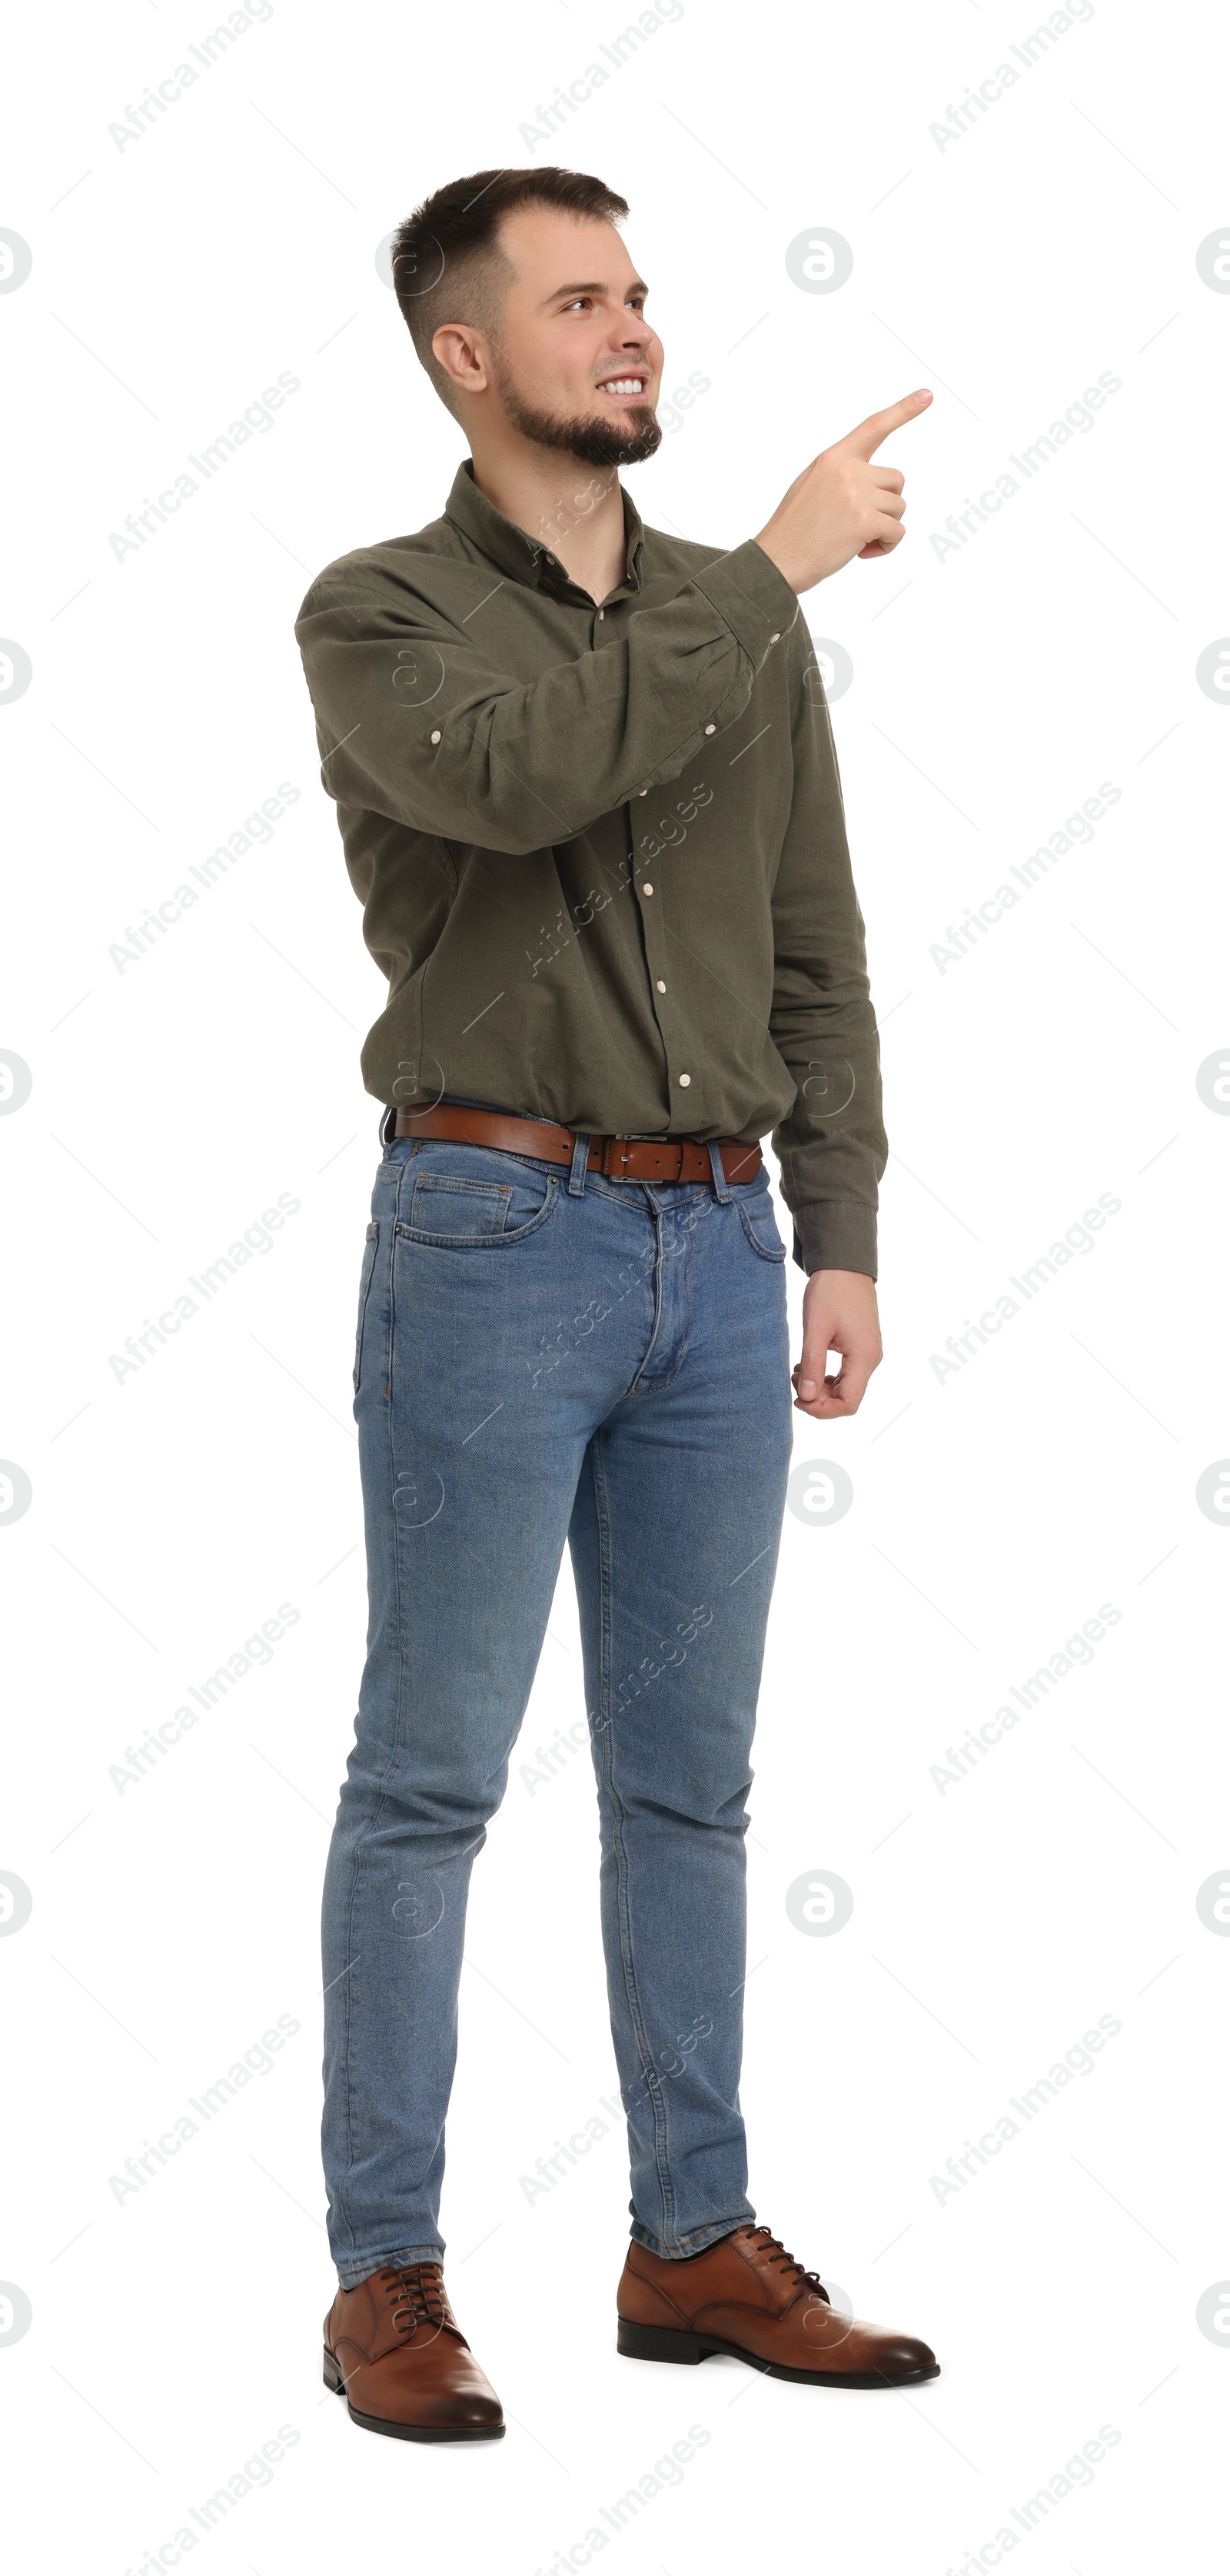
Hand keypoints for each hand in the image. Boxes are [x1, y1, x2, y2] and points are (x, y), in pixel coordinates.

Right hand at [753, 389, 932, 593]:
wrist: (777, 561)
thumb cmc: (794, 530)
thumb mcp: (811, 485)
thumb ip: (841, 475)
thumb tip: (871, 483)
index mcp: (833, 458)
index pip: (874, 427)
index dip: (903, 410)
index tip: (927, 395)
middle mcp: (847, 470)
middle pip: (896, 480)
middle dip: (886, 504)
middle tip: (861, 524)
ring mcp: (856, 493)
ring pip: (899, 507)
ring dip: (886, 527)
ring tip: (857, 540)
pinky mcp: (864, 520)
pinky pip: (897, 531)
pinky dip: (886, 545)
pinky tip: (863, 552)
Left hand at [792, 1269, 881, 1418]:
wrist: (845, 1265)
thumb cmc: (831, 1292)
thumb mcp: (816, 1328)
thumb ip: (812, 1364)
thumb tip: (806, 1396)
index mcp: (864, 1357)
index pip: (848, 1403)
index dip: (822, 1410)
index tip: (799, 1399)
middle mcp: (871, 1359)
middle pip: (847, 1398)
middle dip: (818, 1397)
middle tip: (794, 1380)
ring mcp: (868, 1353)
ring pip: (845, 1387)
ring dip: (820, 1387)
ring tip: (798, 1370)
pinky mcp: (861, 1347)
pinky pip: (845, 1373)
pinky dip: (826, 1375)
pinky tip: (808, 1363)